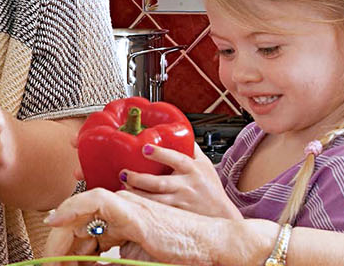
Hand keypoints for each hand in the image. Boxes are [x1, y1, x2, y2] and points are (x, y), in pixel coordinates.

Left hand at [43, 188, 237, 264]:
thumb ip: (110, 262)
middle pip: (76, 221)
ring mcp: (125, 205)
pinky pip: (94, 202)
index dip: (62, 247)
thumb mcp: (133, 260)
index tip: (52, 263)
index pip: (81, 229)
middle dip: (58, 244)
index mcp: (119, 219)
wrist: (207, 246)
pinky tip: (57, 221)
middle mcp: (118, 208)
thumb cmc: (178, 250)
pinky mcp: (131, 209)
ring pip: (80, 211)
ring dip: (61, 236)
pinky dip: (72, 208)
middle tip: (49, 264)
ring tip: (52, 259)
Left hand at [121, 143, 241, 219]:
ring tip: (123, 186)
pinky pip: (157, 211)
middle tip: (124, 172)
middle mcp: (186, 186)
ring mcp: (181, 202)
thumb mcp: (205, 163)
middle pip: (160, 183)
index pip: (176, 159)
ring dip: (137, 193)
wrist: (221, 213)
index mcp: (193, 169)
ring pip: (155, 200)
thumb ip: (191, 148)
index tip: (145, 148)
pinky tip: (131, 201)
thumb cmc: (210, 186)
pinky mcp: (176, 215)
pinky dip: (143, 206)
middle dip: (139, 179)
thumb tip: (177, 129)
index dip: (160, 154)